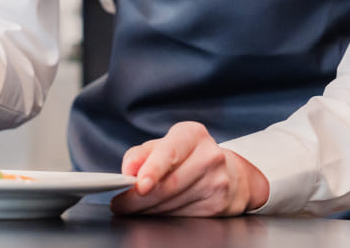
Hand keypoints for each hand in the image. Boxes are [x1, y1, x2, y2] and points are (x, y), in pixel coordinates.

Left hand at [111, 122, 269, 216]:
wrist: (229, 174)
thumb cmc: (188, 157)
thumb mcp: (164, 146)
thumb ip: (140, 155)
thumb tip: (128, 170)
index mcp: (192, 134)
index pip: (169, 152)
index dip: (152, 170)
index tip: (139, 185)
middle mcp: (209, 155)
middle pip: (169, 184)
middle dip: (139, 199)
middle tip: (120, 204)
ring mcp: (217, 181)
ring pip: (173, 203)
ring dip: (148, 209)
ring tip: (135, 207)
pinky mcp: (219, 204)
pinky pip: (182, 215)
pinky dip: (163, 216)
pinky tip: (156, 211)